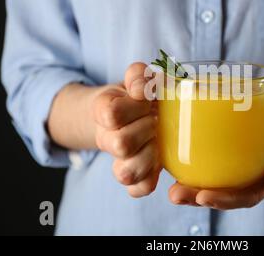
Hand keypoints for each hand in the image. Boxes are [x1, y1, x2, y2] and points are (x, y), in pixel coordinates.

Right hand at [93, 62, 160, 197]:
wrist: (131, 115)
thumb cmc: (139, 97)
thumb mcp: (137, 78)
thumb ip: (139, 75)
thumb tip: (141, 89)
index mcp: (105, 111)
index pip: (112, 113)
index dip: (135, 105)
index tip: (146, 97)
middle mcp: (108, 139)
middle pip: (120, 144)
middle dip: (146, 129)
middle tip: (156, 120)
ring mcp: (120, 160)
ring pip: (126, 173)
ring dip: (149, 155)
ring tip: (158, 141)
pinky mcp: (136, 177)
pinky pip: (138, 189)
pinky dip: (149, 179)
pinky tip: (159, 161)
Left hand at [168, 93, 263, 209]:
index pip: (244, 197)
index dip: (224, 201)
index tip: (203, 197)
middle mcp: (250, 175)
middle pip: (223, 193)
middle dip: (198, 197)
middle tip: (175, 194)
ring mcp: (239, 164)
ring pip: (214, 180)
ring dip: (192, 186)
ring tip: (170, 185)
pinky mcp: (230, 149)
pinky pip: (212, 160)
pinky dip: (194, 164)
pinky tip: (176, 160)